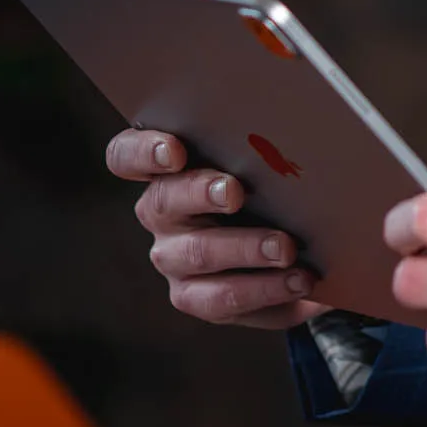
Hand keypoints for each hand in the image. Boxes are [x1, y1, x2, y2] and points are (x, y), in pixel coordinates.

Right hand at [106, 128, 329, 330]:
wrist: (297, 251)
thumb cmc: (274, 189)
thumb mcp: (265, 165)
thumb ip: (260, 149)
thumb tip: (293, 129)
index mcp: (166, 170)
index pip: (127, 155)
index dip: (143, 152)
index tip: (174, 150)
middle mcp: (160, 213)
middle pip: (162, 200)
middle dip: (200, 193)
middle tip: (235, 191)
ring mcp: (173, 258)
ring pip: (197, 252)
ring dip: (245, 248)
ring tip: (286, 248)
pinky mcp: (195, 298)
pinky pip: (223, 297)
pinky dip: (265, 288)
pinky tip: (299, 279)